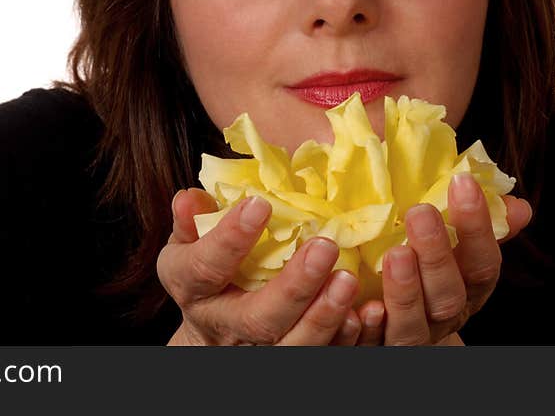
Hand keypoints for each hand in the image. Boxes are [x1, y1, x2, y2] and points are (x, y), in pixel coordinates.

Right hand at [158, 188, 363, 345]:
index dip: (230, 239)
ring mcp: (258, 349)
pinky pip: (320, 357)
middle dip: (293, 287)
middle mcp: (224, 325)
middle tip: (325, 247)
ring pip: (292, 346)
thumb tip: (190, 197)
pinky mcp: (287, 356)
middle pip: (257, 318)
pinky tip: (365, 314)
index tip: (260, 204)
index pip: (205, 267)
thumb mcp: (189, 242)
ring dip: (324, 317)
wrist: (213, 331)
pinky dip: (345, 340)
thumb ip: (192, 218)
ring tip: (349, 280)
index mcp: (192, 288)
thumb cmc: (208, 268)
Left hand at [354, 173, 532, 344]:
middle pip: (448, 293)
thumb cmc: (411, 255)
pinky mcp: (375, 347)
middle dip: (437, 254)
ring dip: (406, 290)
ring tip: (395, 253)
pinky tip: (365, 306)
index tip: (462, 182)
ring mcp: (412, 334)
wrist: (379, 313)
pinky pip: (372, 344)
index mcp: (466, 285)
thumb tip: (517, 205)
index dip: (477, 226)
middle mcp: (444, 315)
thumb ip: (469, 220)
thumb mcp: (441, 236)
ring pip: (412, 322)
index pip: (482, 261)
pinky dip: (369, 327)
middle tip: (420, 213)